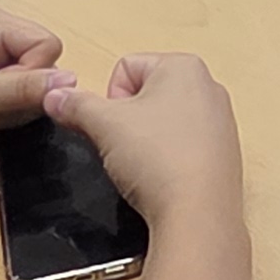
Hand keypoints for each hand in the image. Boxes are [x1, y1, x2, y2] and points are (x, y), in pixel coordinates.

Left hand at [0, 6, 62, 160]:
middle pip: (43, 62)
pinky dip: (7, 112)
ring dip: (15, 105)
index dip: (34, 75)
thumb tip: (72, 80)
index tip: (0, 92)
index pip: (47, 44)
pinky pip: (18, 96)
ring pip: (33, 83)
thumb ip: (24, 87)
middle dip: (25, 91)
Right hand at [43, 51, 242, 224]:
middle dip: (128, 120)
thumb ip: (75, 105)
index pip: (125, 68)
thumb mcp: (103, 125)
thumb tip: (53, 96)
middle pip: (146, 93)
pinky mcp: (226, 152)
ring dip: (147, 139)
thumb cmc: (157, 158)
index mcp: (184, 65)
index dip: (109, 99)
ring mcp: (222, 120)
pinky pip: (185, 144)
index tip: (116, 127)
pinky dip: (169, 157)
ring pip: (164, 120)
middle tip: (127, 147)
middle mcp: (209, 85)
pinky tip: (166, 177)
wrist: (197, 214)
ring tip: (147, 165)